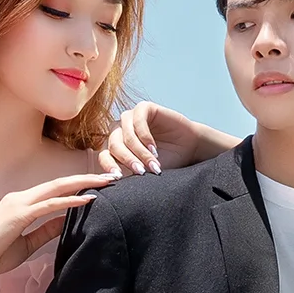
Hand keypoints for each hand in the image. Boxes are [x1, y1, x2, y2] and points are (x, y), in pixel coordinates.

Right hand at [0, 173, 111, 278]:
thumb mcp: (27, 243)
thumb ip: (46, 230)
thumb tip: (67, 221)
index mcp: (21, 204)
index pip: (54, 190)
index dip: (76, 186)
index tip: (98, 186)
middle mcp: (21, 198)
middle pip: (59, 183)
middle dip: (86, 178)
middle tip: (111, 176)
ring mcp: (19, 204)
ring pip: (57, 188)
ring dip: (83, 184)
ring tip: (105, 182)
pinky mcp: (18, 215)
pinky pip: (49, 205)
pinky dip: (69, 201)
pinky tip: (87, 199)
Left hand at [98, 102, 237, 176]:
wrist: (190, 149)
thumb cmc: (167, 162)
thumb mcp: (145, 171)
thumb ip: (129, 174)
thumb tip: (110, 184)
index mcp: (116, 147)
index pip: (103, 156)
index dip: (109, 167)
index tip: (117, 179)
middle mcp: (120, 131)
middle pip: (113, 145)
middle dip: (128, 160)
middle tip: (141, 172)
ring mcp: (130, 118)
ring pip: (125, 135)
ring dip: (139, 151)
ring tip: (153, 163)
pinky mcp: (143, 108)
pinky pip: (138, 121)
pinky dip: (145, 137)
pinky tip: (154, 149)